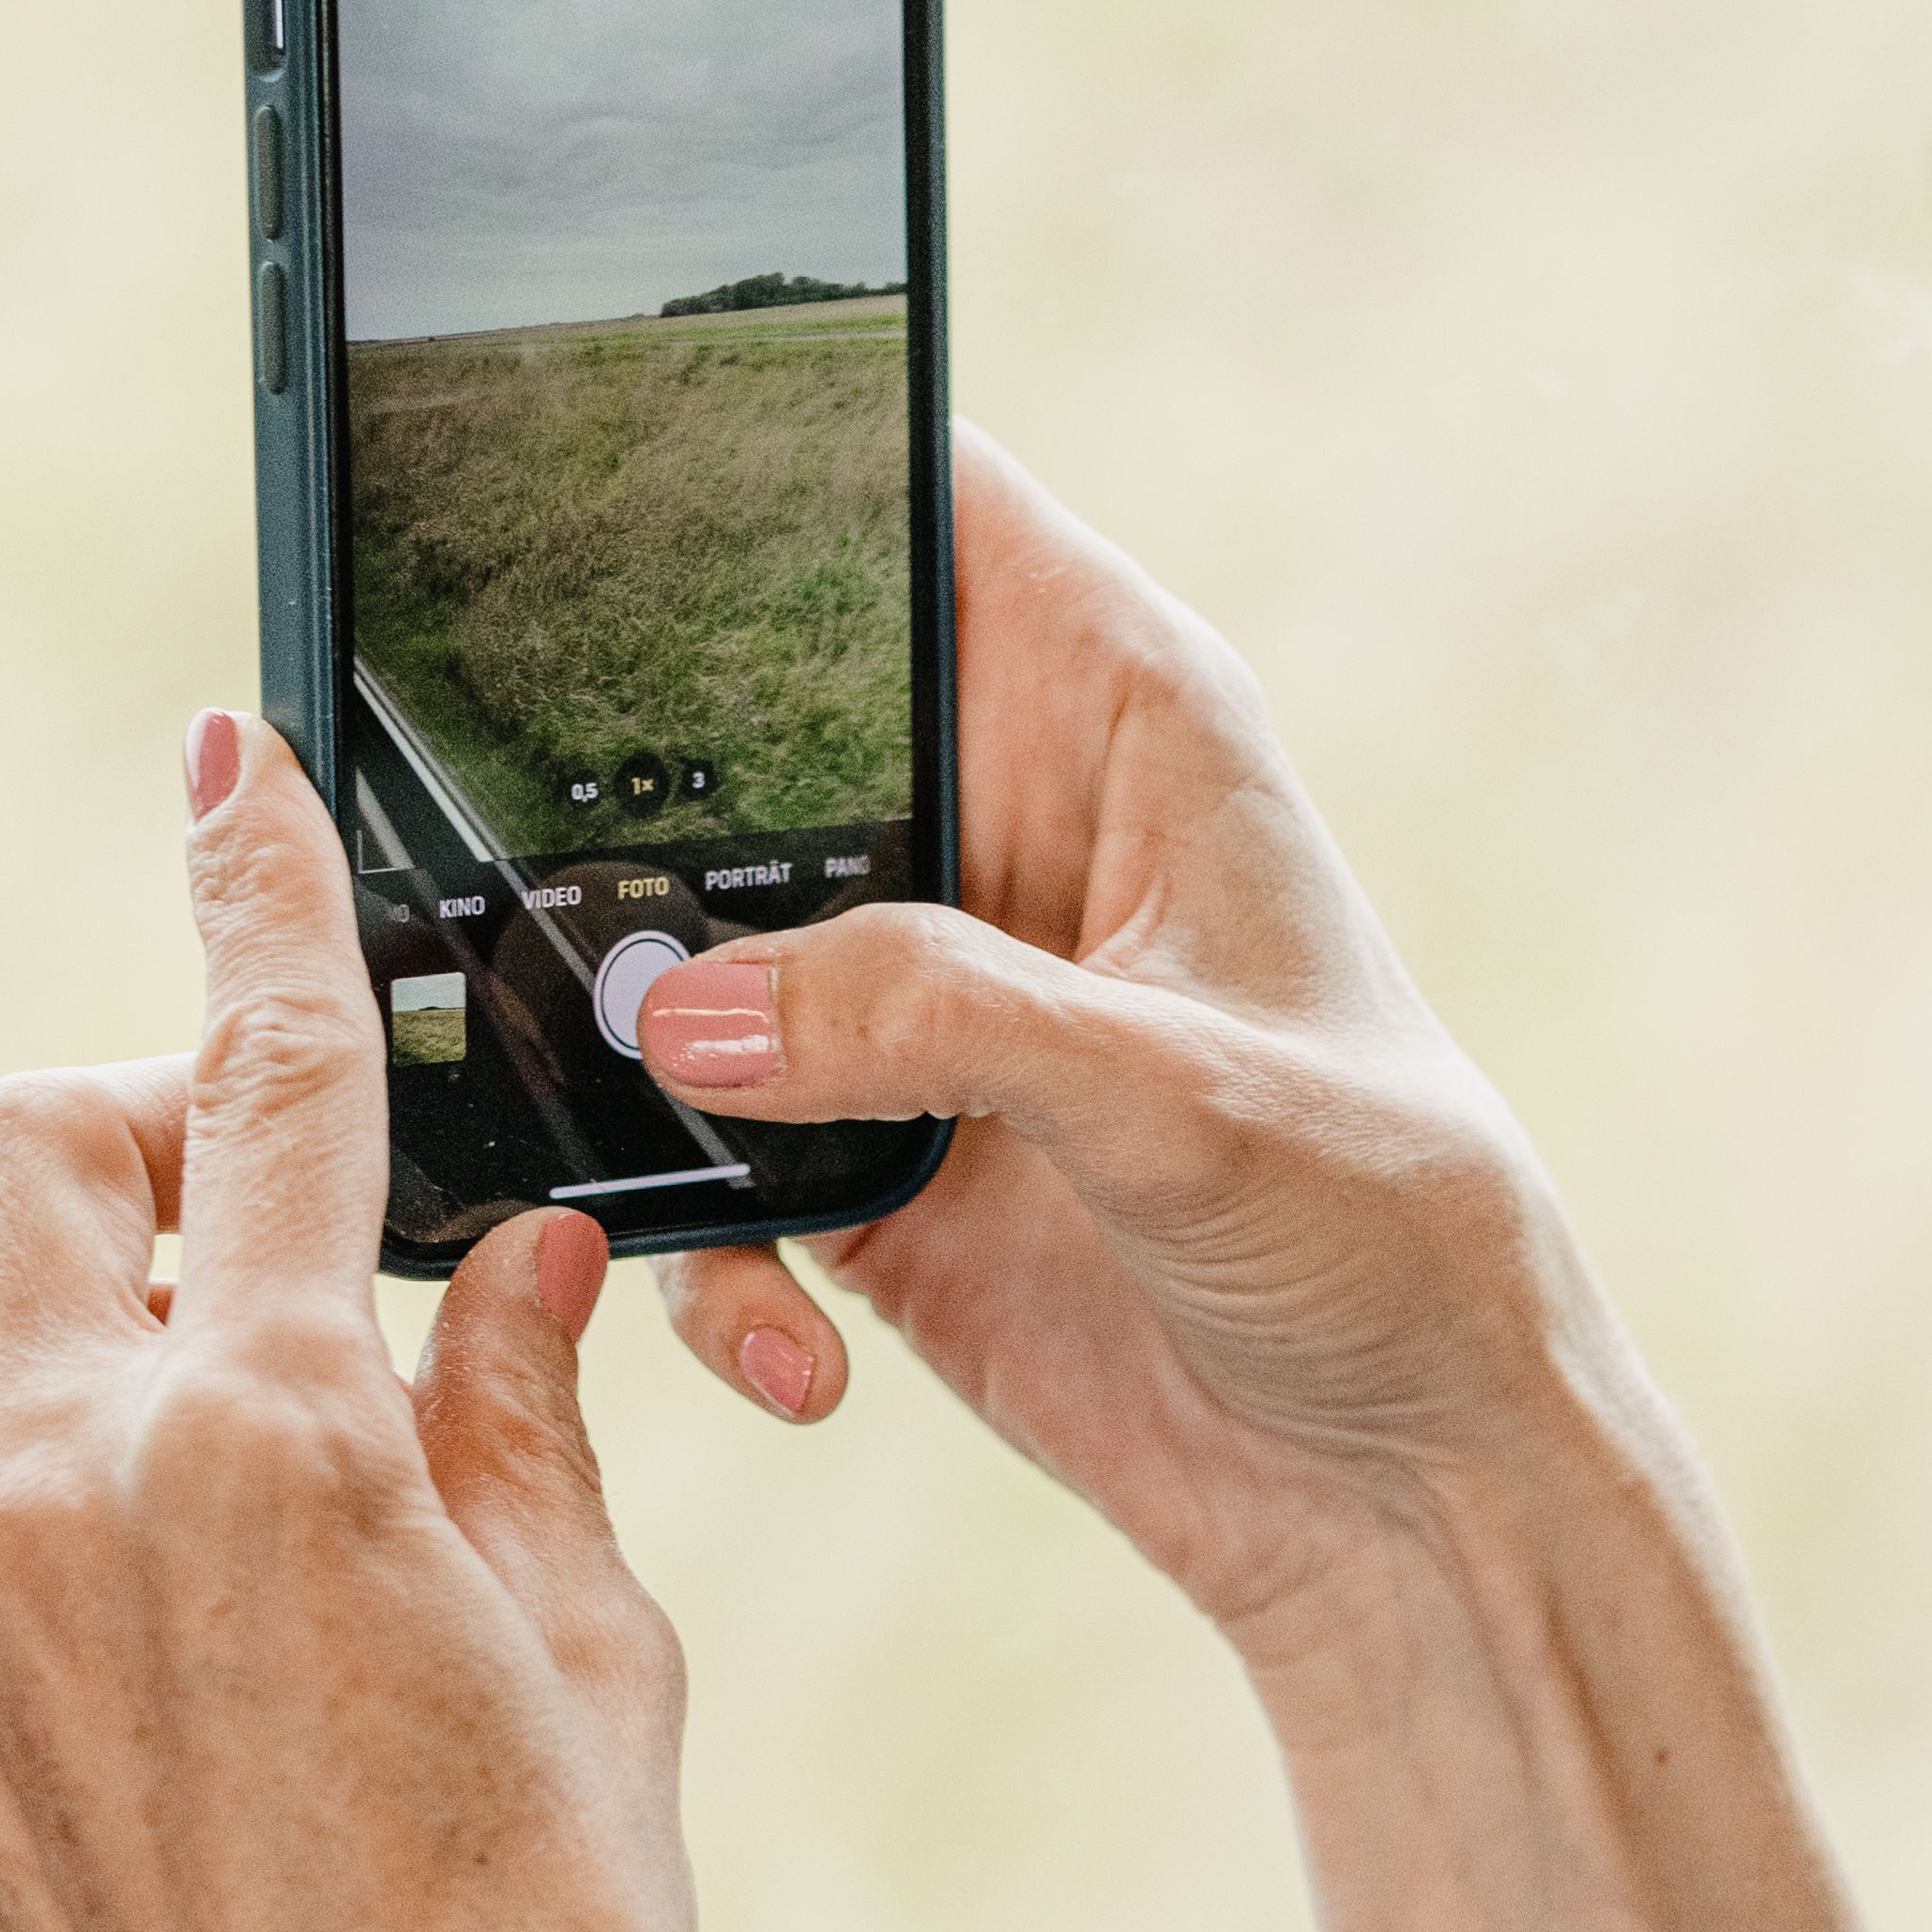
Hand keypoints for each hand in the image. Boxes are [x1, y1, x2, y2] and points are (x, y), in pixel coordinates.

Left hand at [0, 714, 717, 1931]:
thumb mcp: (601, 1674)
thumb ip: (525, 1430)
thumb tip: (519, 1266)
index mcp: (279, 1449)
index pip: (266, 1087)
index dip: (256, 900)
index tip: (228, 772)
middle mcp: (64, 1512)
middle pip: (6, 1164)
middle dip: (123, 1142)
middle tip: (253, 1229)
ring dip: (45, 1330)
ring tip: (200, 1441)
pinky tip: (103, 1619)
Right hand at [640, 436, 1620, 1658]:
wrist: (1410, 1484)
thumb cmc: (1388, 1233)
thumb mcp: (1182, 1098)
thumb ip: (937, 1018)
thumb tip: (690, 1013)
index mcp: (1113, 718)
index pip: (924, 500)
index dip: (773, 447)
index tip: (589, 470)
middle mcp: (997, 831)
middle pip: (740, 728)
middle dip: (619, 799)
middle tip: (520, 880)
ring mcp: (916, 1000)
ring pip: (684, 952)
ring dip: (636, 1054)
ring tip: (656, 1156)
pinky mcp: (863, 1159)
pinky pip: (703, 1164)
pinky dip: (707, 1252)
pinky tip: (796, 1348)